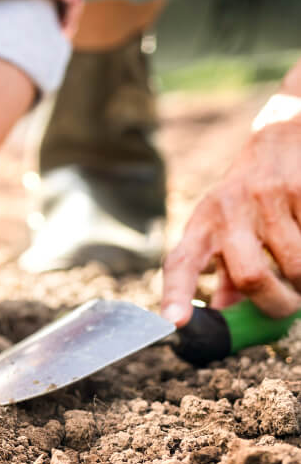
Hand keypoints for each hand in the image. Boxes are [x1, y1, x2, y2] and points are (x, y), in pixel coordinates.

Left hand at [161, 84, 300, 324]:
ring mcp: (265, 199)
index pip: (180, 264)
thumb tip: (227, 318)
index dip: (176, 295)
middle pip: (251, 276)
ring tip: (300, 273)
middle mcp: (227, 211)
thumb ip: (225, 275)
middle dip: (275, 303)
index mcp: (202, 226)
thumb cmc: (249, 200)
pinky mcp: (300, 191)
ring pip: (296, 266)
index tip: (175, 323)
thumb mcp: (225, 230)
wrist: (282, 140)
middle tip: (286, 307)